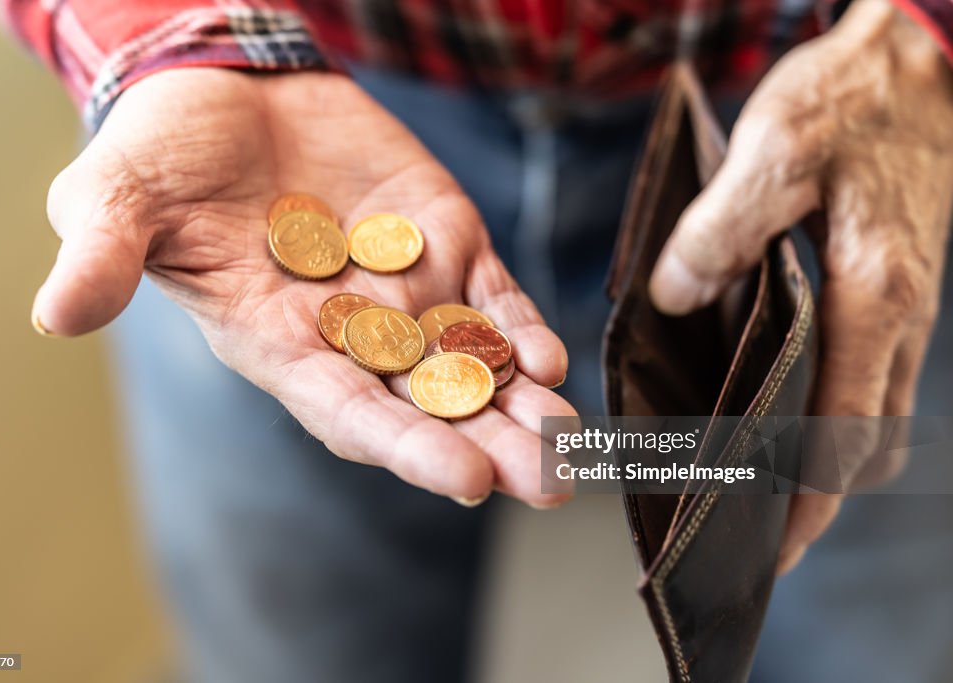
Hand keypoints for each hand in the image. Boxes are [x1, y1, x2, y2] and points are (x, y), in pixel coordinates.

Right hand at [35, 69, 573, 507]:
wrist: (233, 87)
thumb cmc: (167, 151)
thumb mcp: (120, 195)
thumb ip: (103, 252)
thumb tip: (56, 313)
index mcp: (278, 340)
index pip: (344, 407)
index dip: (401, 443)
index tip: (462, 477)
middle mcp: (349, 330)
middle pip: (424, 403)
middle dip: (485, 444)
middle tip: (546, 488)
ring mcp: (405, 290)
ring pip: (472, 364)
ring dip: (522, 406)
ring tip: (569, 446)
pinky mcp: (445, 242)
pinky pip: (491, 299)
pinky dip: (520, 329)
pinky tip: (549, 360)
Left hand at [648, 0, 952, 571]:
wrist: (923, 57)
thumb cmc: (855, 99)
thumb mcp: (774, 152)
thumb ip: (719, 232)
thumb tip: (672, 297)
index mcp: (876, 298)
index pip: (845, 432)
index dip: (809, 500)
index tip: (773, 547)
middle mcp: (900, 315)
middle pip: (866, 440)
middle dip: (818, 494)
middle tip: (758, 524)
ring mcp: (905, 303)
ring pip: (873, 410)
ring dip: (825, 453)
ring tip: (761, 475)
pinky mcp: (895, 284)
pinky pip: (870, 370)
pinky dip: (833, 403)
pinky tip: (778, 394)